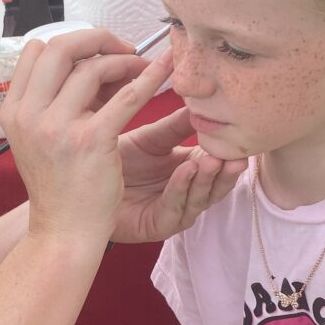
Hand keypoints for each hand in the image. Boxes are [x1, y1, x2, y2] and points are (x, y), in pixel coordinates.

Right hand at [1, 29, 175, 244]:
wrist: (63, 231)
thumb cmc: (58, 185)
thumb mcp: (36, 139)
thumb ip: (50, 102)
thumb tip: (86, 65)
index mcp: (13, 110)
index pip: (36, 51)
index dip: (69, 45)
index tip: (93, 53)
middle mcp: (29, 115)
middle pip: (60, 49)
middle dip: (96, 39)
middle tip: (122, 48)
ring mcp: (57, 127)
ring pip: (93, 68)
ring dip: (122, 61)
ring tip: (140, 69)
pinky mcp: (91, 140)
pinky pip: (126, 96)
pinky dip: (150, 77)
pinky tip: (165, 69)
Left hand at [113, 68, 245, 242]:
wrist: (83, 182)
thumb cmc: (115, 159)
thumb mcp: (152, 138)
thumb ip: (178, 124)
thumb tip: (204, 100)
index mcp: (189, 169)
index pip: (216, 161)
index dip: (228, 151)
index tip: (241, 135)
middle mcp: (187, 191)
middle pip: (216, 183)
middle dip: (226, 169)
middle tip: (236, 154)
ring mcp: (175, 210)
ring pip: (200, 197)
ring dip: (208, 179)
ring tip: (214, 161)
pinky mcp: (159, 225)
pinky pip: (175, 207)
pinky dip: (182, 189)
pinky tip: (186, 172)